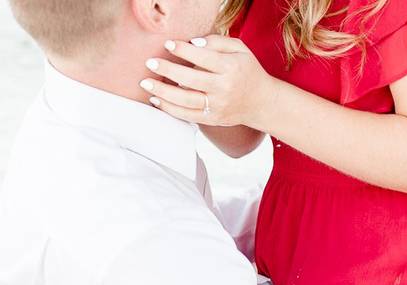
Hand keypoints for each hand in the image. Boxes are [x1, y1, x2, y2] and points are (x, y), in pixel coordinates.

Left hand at [140, 35, 276, 127]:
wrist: (261, 102)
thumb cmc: (247, 71)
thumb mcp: (240, 50)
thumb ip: (217, 42)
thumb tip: (192, 42)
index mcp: (231, 68)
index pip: (204, 58)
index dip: (184, 51)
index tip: (168, 44)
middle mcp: (224, 88)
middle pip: (190, 79)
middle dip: (167, 70)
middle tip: (150, 63)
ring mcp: (217, 106)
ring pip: (185, 100)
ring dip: (162, 92)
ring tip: (146, 82)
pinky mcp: (212, 119)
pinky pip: (186, 116)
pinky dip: (169, 108)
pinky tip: (156, 99)